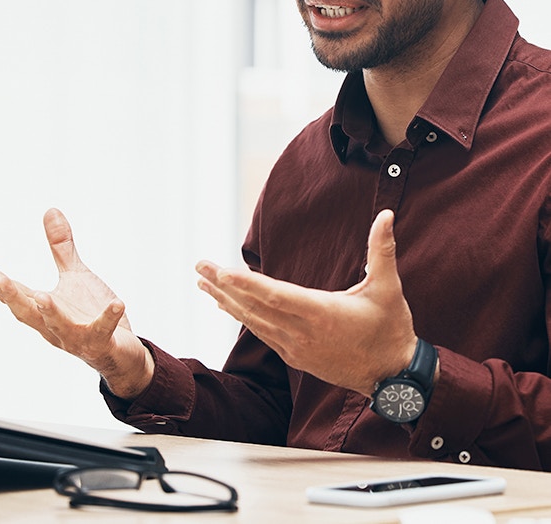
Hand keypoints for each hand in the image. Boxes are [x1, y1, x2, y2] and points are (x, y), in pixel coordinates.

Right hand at [0, 208, 153, 399]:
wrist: (120, 351)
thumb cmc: (90, 313)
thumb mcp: (75, 276)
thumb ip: (60, 247)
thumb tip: (51, 210)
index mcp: (43, 309)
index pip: (15, 293)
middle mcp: (53, 327)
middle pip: (27, 313)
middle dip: (13, 297)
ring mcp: (76, 338)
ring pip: (59, 327)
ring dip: (50, 312)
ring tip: (43, 296)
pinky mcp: (101, 343)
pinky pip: (103, 330)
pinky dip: (108, 317)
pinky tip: (117, 304)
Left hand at [195, 209, 416, 395]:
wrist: (393, 378)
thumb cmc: (390, 329)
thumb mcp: (388, 288)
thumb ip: (382, 250)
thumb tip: (387, 214)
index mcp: (321, 312)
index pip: (275, 295)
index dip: (246, 284)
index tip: (221, 271)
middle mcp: (302, 331)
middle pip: (254, 306)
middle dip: (223, 285)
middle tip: (199, 266)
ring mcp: (295, 346)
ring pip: (253, 320)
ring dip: (225, 300)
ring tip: (202, 282)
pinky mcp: (294, 355)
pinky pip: (260, 333)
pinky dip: (241, 317)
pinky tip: (225, 305)